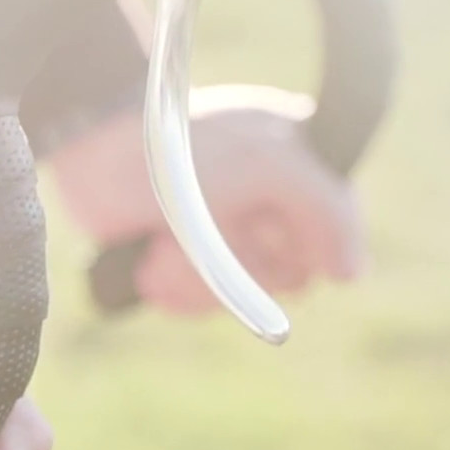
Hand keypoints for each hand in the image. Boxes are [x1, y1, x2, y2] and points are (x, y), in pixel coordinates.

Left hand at [50, 84, 366, 313]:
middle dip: (243, 262)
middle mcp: (267, 209)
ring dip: (199, 276)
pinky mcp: (182, 261)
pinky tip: (155, 259)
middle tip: (218, 223)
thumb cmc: (186, 145)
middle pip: (287, 277)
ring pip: (238, 298)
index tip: (265, 228)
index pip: (333, 233)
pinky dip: (174, 287)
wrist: (98, 150)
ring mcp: (223, 237)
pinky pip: (197, 304)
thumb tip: (352, 275)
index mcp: (300, 172)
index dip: (303, 244)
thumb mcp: (271, 165)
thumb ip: (328, 210)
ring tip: (171, 242)